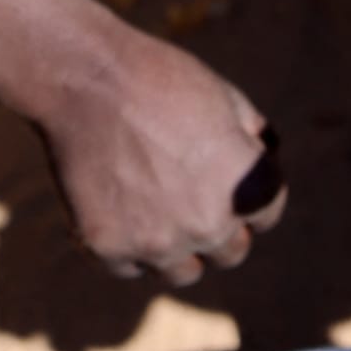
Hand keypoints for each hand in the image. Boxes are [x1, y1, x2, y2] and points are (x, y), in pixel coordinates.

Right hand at [37, 25, 286, 285]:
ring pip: (183, 272)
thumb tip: (267, 156)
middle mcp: (211, 225)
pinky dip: (126, 245)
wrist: (84, 78)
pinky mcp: (110, 248)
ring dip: (177, 248)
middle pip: (231, 252)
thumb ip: (251, 138)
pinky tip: (116, 209)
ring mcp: (158, 242)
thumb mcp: (225, 97)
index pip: (267, 215)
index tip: (224, 182)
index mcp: (250, 187)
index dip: (249, 198)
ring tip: (154, 211)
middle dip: (218, 227)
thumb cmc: (158, 78)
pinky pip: (130, 266)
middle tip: (189, 198)